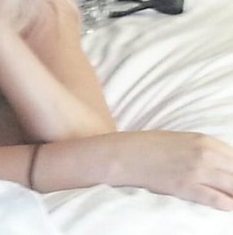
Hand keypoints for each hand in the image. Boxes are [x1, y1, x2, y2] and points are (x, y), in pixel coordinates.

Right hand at [107, 131, 232, 210]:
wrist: (123, 155)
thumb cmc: (150, 147)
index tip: (232, 178)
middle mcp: (205, 154)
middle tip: (231, 188)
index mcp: (205, 141)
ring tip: (231, 198)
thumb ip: (205, 151)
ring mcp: (196, 171)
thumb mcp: (182, 141)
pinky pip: (218, 200)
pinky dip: (226, 204)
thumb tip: (224, 167)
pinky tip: (227, 206)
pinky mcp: (186, 187)